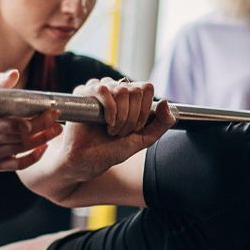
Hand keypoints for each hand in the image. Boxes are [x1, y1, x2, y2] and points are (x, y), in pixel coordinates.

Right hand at [0, 69, 62, 171]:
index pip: (0, 126)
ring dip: (42, 139)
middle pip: (17, 136)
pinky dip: (34, 157)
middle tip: (56, 115)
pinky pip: (18, 165)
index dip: (18, 125)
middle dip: (40, 126)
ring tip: (56, 128)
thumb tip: (13, 73)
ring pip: (21, 149)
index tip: (38, 118)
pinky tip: (44, 145)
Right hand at [44, 78, 174, 182]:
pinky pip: (102, 89)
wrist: (88, 162)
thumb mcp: (143, 139)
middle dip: (132, 117)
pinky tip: (105, 123)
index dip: (144, 110)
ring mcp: (99, 91)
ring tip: (112, 130)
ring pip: (121, 90)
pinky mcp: (83, 93)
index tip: (135, 128)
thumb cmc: (112, 150)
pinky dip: (109, 109)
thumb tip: (166, 102)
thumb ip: (161, 124)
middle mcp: (115, 90)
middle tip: (121, 132)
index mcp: (129, 98)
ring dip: (121, 116)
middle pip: (135, 90)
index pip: (146, 88)